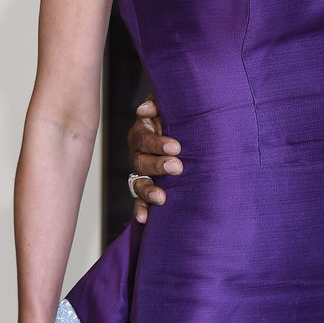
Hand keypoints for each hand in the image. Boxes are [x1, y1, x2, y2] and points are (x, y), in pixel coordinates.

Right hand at [128, 97, 182, 221]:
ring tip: (161, 198)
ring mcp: (141, 173)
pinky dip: (141, 209)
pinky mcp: (147, 188)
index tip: (176, 147)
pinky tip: (145, 218)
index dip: (158, 144)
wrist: (185, 131)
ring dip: (148, 191)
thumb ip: (156, 104)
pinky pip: (139, 201)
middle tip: (177, 167)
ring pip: (138, 183)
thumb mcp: (167, 105)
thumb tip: (144, 110)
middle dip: (159, 166)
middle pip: (142, 162)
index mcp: (141, 132)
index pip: (145, 139)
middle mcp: (138, 154)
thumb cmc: (176, 116)